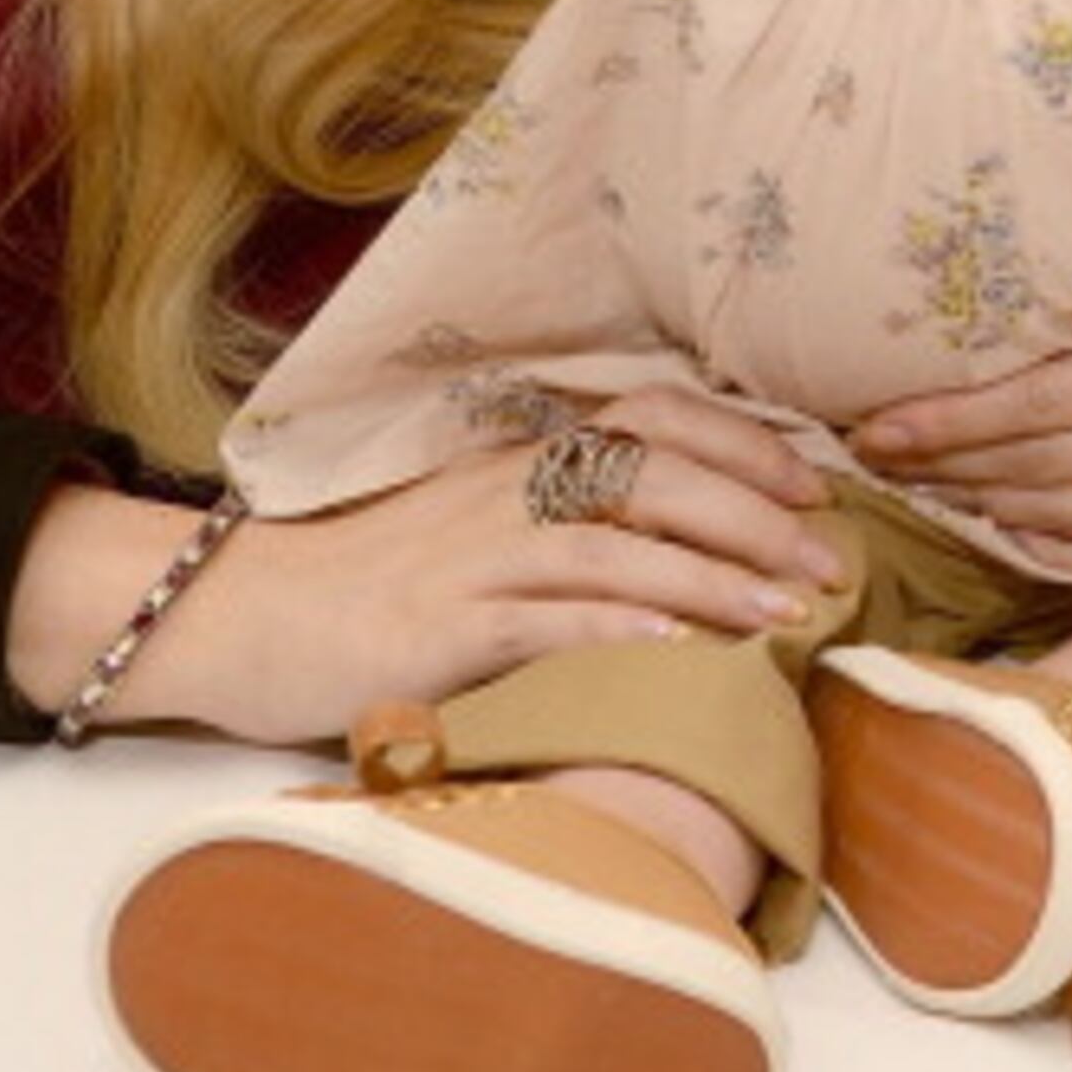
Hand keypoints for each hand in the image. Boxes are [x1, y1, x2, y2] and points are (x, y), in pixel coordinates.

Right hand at [33, 387, 845, 744]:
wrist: (240, 615)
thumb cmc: (370, 583)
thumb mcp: (474, 532)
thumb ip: (560, 524)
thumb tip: (675, 546)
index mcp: (521, 459)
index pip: (652, 420)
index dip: (740, 444)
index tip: (814, 484)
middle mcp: (507, 489)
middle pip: (654, 475)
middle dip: (753, 514)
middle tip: (830, 560)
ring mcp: (474, 555)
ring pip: (617, 545)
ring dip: (713, 577)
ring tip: (789, 614)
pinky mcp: (441, 625)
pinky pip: (546, 619)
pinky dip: (620, 630)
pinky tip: (679, 651)